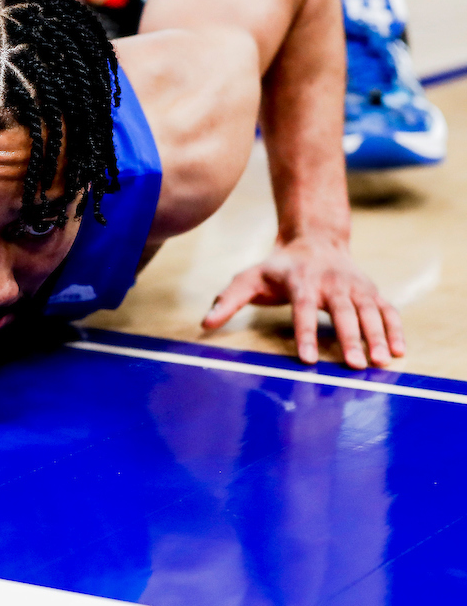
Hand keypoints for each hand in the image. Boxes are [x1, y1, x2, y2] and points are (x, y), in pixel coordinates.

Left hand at [201, 237, 404, 368]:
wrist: (314, 240)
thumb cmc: (277, 268)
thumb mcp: (248, 278)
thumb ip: (228, 300)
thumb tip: (205, 325)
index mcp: (302, 281)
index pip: (303, 309)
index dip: (305, 334)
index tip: (308, 359)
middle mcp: (332, 282)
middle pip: (342, 312)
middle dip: (348, 338)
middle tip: (353, 365)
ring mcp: (355, 286)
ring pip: (369, 311)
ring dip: (377, 337)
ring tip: (381, 362)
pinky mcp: (371, 291)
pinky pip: (388, 310)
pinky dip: (396, 329)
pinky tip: (400, 351)